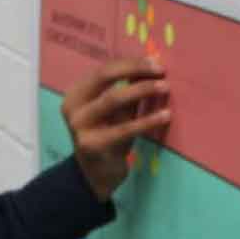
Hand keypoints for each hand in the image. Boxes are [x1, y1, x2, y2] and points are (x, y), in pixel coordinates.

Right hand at [62, 58, 170, 201]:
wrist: (95, 175)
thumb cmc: (109, 137)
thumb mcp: (117, 112)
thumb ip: (128, 90)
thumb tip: (152, 66)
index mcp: (77, 93)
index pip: (105, 69)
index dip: (132, 63)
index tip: (156, 63)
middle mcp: (73, 107)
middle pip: (105, 76)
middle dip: (136, 70)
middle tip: (161, 72)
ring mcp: (79, 126)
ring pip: (113, 98)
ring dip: (142, 90)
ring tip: (165, 88)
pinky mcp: (92, 144)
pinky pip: (125, 129)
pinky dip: (147, 120)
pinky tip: (165, 115)